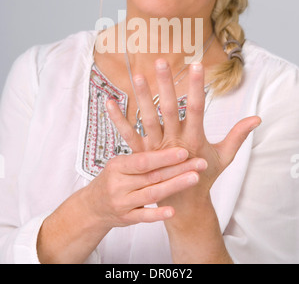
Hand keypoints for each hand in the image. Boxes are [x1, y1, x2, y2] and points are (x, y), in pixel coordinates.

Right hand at [84, 146, 207, 229]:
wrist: (93, 206)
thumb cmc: (114, 178)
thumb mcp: (120, 163)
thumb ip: (141, 155)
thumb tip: (167, 133)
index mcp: (118, 166)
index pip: (143, 160)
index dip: (164, 156)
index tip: (184, 151)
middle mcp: (118, 184)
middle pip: (152, 176)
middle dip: (178, 169)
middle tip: (200, 163)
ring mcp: (122, 203)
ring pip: (152, 195)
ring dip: (175, 186)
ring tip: (195, 178)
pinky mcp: (126, 219)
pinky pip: (144, 217)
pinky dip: (158, 214)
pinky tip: (173, 211)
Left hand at [107, 60, 260, 201]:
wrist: (183, 205)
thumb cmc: (204, 177)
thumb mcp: (224, 156)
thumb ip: (237, 135)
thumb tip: (256, 118)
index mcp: (195, 140)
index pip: (198, 108)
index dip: (197, 87)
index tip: (197, 65)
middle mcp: (174, 142)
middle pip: (170, 109)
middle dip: (166, 84)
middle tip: (161, 61)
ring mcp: (155, 149)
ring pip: (148, 119)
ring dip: (143, 97)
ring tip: (137, 75)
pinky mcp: (141, 156)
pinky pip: (128, 136)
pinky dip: (118, 119)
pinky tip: (109, 102)